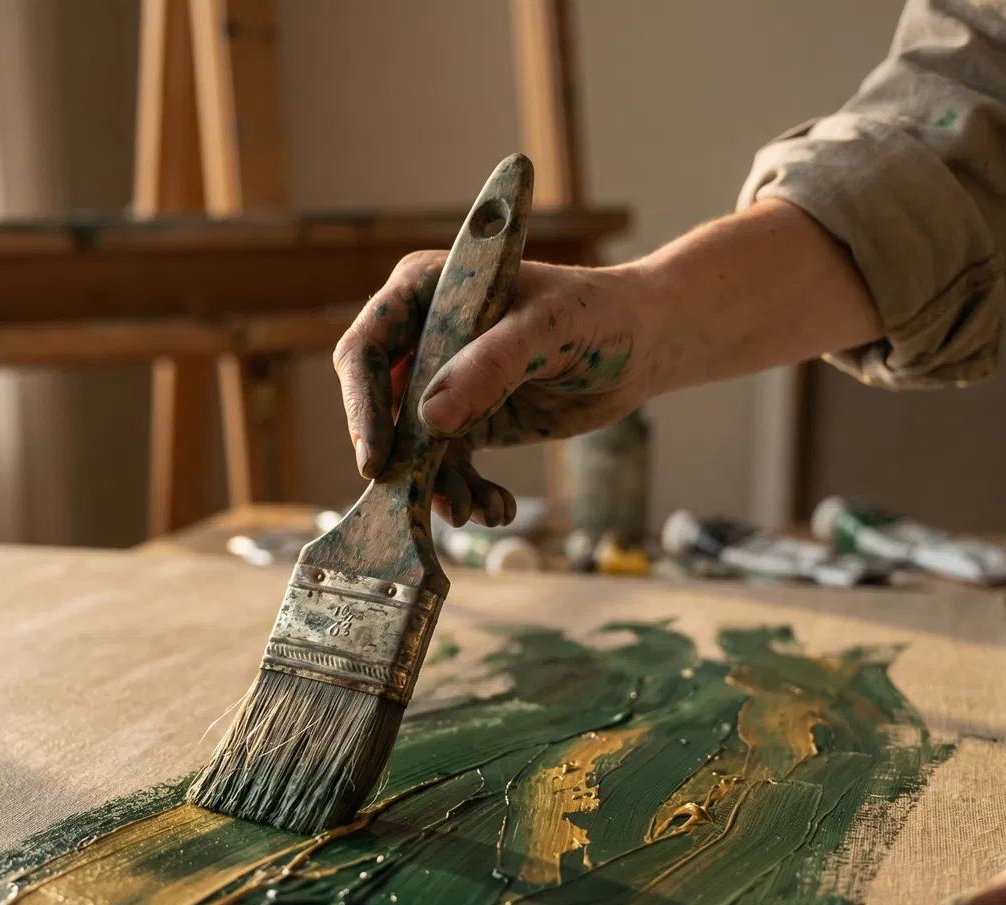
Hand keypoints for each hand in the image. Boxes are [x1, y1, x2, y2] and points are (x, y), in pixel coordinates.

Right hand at [331, 251, 662, 526]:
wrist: (643, 343)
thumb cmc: (597, 313)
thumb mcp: (548, 329)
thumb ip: (491, 367)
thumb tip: (429, 419)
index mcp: (423, 292)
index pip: (367, 349)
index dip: (362, 405)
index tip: (376, 458)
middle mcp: (423, 337)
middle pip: (381, 408)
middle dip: (401, 459)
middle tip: (416, 501)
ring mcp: (443, 382)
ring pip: (415, 447)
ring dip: (438, 486)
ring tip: (472, 510)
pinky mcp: (468, 420)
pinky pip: (449, 466)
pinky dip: (467, 493)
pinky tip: (497, 508)